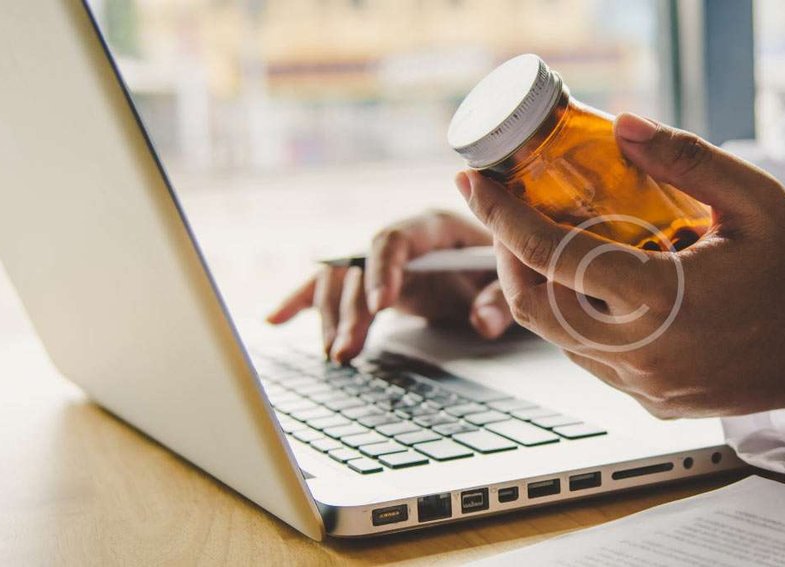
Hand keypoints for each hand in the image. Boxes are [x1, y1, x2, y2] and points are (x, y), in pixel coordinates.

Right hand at [267, 210, 511, 363]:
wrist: (499, 264)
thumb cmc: (503, 266)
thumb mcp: (509, 280)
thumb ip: (499, 299)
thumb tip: (483, 323)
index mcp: (433, 227)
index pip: (397, 239)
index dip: (384, 269)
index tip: (381, 304)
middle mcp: (400, 240)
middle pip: (360, 266)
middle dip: (351, 309)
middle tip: (348, 349)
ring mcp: (381, 260)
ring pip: (341, 280)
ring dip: (331, 317)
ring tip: (335, 354)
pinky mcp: (370, 281)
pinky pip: (330, 287)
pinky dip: (301, 302)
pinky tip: (274, 320)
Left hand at [454, 113, 784, 417]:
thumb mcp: (756, 200)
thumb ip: (686, 159)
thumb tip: (623, 125)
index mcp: (664, 301)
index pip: (554, 258)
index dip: (502, 218)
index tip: (475, 184)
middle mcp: (643, 352)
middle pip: (535, 305)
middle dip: (506, 254)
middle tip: (506, 213)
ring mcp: (645, 385)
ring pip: (558, 337)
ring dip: (543, 287)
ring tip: (554, 240)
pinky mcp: (652, 402)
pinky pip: (592, 359)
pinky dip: (579, 318)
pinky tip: (601, 285)